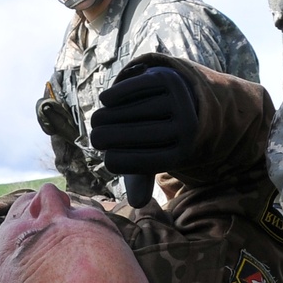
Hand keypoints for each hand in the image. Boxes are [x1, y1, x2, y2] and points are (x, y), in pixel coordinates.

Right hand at [90, 65, 198, 180]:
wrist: (183, 99)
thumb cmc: (160, 136)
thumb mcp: (152, 157)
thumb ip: (141, 178)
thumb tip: (138, 203)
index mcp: (182, 153)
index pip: (140, 162)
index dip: (117, 162)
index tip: (108, 160)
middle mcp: (186, 128)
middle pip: (132, 135)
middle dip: (105, 138)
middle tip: (95, 138)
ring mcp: (179, 102)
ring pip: (130, 112)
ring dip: (106, 116)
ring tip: (98, 121)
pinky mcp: (169, 79)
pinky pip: (132, 88)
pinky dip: (115, 95)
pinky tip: (105, 101)